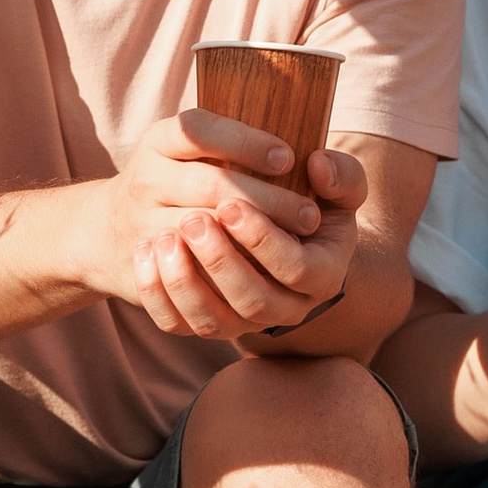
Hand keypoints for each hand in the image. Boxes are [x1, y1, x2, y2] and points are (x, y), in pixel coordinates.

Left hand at [117, 117, 362, 344]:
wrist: (269, 237)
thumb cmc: (306, 205)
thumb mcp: (335, 190)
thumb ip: (342, 174)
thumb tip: (318, 163)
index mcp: (322, 275)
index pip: (297, 270)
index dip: (263, 240)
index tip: (232, 203)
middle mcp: (285, 309)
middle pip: (253, 302)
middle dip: (221, 262)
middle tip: (194, 220)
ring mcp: (242, 323)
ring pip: (212, 321)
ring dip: (185, 282)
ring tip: (163, 237)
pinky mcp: (204, 324)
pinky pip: (177, 324)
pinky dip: (158, 295)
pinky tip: (145, 253)